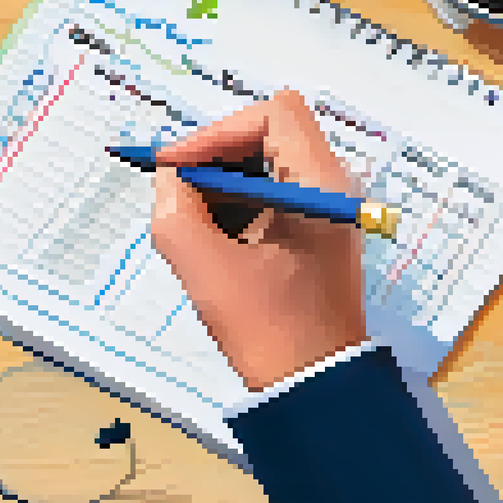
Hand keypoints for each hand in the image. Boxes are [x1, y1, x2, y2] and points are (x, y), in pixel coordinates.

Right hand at [148, 90, 367, 389]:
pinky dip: (235, 205)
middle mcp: (332, 189)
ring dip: (221, 183)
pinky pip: (270, 197)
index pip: (273, 114)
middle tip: (174, 188)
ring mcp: (326, 213)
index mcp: (320, 187)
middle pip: (269, 134)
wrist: (318, 388)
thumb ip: (177, 213)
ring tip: (188, 218)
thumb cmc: (270, 330)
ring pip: (266, 166)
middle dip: (214, 157)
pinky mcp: (315, 235)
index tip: (178, 166)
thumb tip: (169, 179)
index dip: (218, 131)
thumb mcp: (208, 270)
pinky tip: (209, 239)